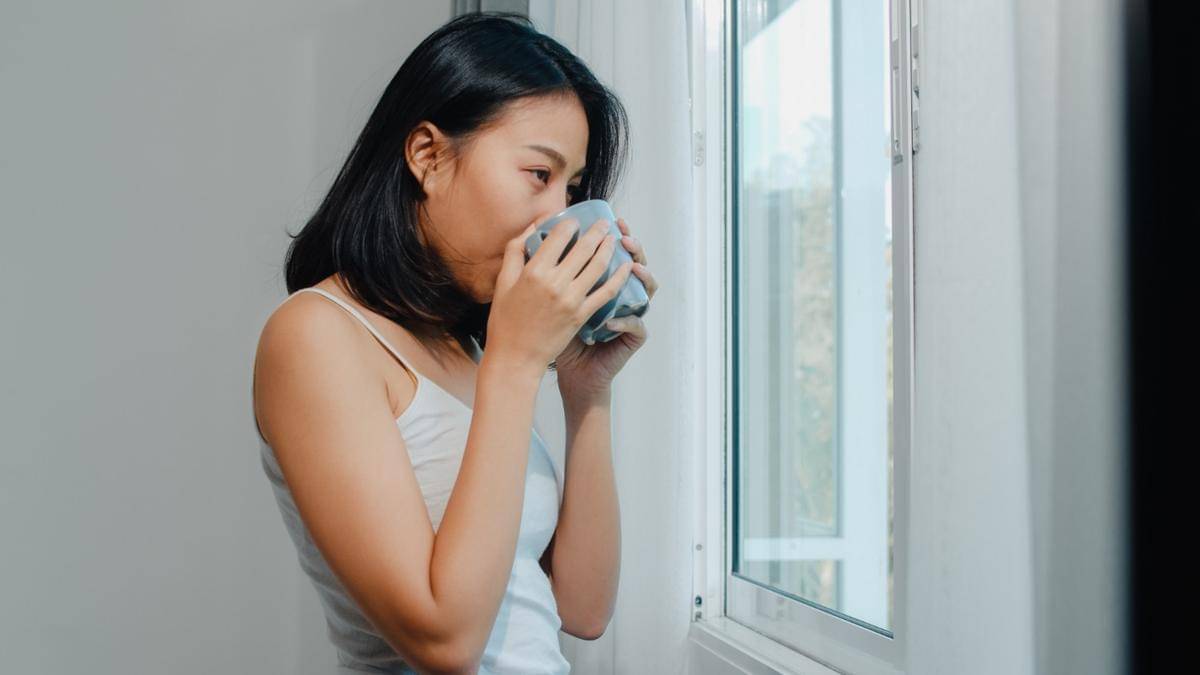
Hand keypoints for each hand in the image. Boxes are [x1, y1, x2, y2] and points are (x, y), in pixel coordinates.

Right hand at [486, 216, 634, 374]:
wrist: (516, 357)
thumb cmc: (505, 320)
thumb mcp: (503, 281)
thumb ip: (516, 250)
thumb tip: (534, 226)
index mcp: (534, 271)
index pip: (559, 236)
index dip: (569, 223)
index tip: (574, 221)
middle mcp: (555, 283)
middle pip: (583, 248)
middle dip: (596, 231)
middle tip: (603, 223)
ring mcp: (571, 299)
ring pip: (598, 266)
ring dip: (609, 249)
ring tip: (613, 238)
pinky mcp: (582, 315)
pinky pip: (606, 292)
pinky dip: (619, 277)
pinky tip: (626, 267)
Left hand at [554, 216, 658, 401]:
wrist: (566, 369)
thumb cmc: (555, 332)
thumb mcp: (549, 297)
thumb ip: (547, 269)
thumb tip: (535, 235)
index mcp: (602, 282)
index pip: (615, 253)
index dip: (616, 236)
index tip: (610, 220)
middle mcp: (621, 295)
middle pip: (636, 263)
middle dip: (634, 248)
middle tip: (624, 236)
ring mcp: (629, 314)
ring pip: (648, 290)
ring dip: (643, 277)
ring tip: (631, 267)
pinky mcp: (631, 337)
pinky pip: (637, 325)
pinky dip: (626, 320)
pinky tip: (612, 318)